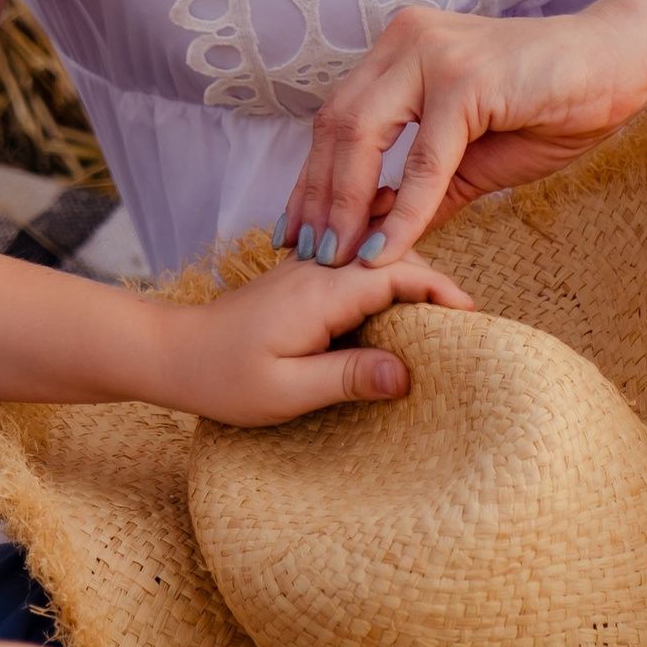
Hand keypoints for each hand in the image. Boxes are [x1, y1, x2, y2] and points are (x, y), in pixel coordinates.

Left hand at [144, 244, 473, 425]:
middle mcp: (318, 270)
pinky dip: (384, 283)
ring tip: (440, 318)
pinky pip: (355, 270)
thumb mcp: (287, 391)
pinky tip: (395, 312)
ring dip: (410, 277)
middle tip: (465, 323)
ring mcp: (308, 271)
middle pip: (393, 256)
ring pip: (375, 259)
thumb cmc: (223, 377)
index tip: (473, 317)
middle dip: (434, 280)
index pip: (397, 272)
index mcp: (321, 292)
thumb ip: (348, 377)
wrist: (172, 353)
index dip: (441, 290)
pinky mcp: (301, 282)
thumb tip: (407, 374)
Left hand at [281, 5, 646, 274]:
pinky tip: (387, 250)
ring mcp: (432, 54)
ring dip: (346, 205)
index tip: (298, 230)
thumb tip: (379, 237)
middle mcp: (405, 41)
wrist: (620, 63)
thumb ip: (425, 188)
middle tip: (305, 254)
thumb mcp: (473, 156)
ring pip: (363, 135)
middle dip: (317, 196)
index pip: (336, 117)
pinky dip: (403, 210)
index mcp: (401, 49)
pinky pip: (423, 159)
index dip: (313, 177)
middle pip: (335, 124)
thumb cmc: (555, 103)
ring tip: (336, 260)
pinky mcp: (464, 79)